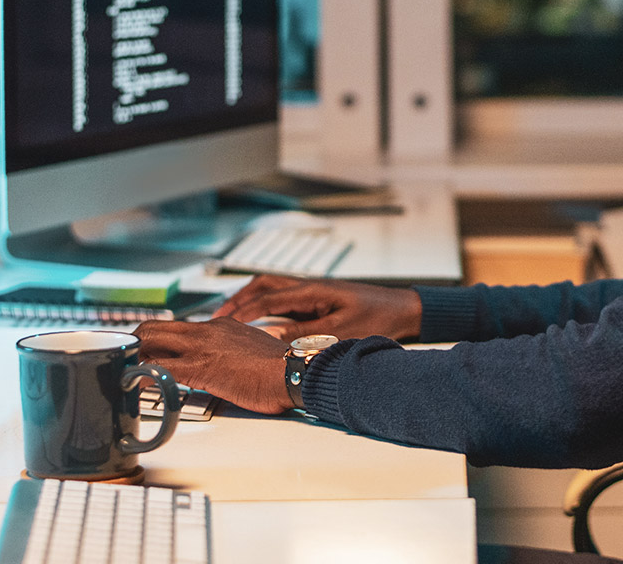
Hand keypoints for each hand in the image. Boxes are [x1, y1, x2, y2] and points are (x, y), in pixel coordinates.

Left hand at [134, 317, 292, 414]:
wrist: (295, 371)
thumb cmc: (282, 370)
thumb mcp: (253, 354)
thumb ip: (232, 355)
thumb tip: (223, 369)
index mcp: (222, 325)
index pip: (179, 327)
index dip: (158, 340)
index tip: (147, 351)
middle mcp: (208, 330)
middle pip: (155, 327)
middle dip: (134, 341)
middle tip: (123, 358)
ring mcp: (202, 347)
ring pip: (151, 341)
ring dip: (132, 355)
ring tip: (121, 369)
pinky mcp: (200, 368)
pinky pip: (161, 369)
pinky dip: (142, 375)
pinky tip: (134, 383)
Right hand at [214, 274, 421, 341]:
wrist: (403, 309)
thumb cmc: (379, 317)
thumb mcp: (340, 332)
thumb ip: (305, 335)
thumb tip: (272, 338)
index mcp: (312, 291)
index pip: (267, 298)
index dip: (243, 311)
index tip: (224, 322)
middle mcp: (310, 286)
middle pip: (263, 285)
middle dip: (238, 299)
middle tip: (219, 315)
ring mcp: (313, 290)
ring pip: (272, 287)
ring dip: (250, 298)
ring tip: (232, 314)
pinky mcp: (319, 299)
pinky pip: (283, 296)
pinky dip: (265, 303)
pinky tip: (261, 318)